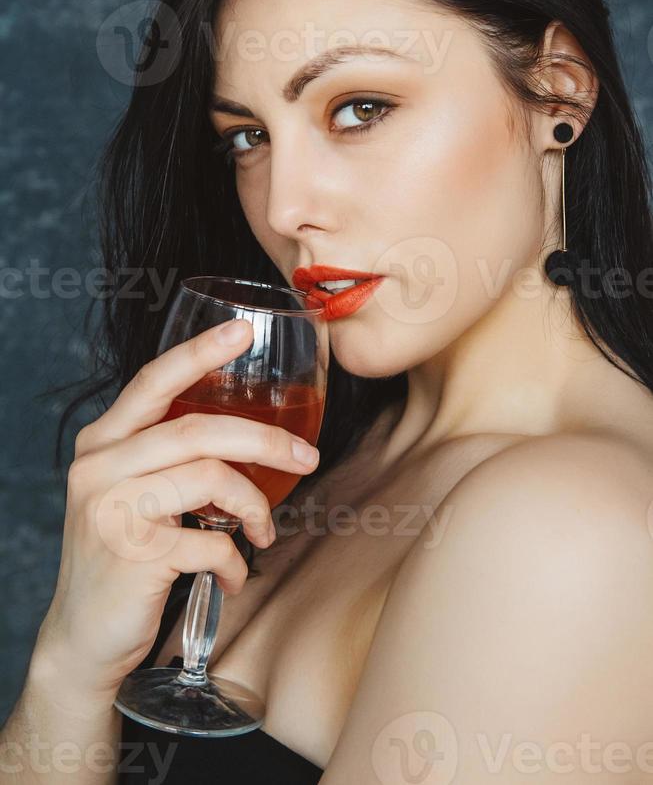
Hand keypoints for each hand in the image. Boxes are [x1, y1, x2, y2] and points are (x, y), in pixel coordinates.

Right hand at [33, 318, 319, 703]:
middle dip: (264, 440)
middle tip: (308, 459)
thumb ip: (168, 458)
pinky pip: (211, 541)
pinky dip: (236, 560)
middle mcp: (99, 467)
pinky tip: (234, 574)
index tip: (241, 330)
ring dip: (255, 507)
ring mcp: (111, 509)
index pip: (153, 381)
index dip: (199, 353)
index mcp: (102, 442)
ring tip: (264, 532)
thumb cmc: (123, 557)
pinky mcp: (131, 555)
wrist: (83, 638)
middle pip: (196, 429)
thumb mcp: (131, 494)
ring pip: (209, 478)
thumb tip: (248, 436)